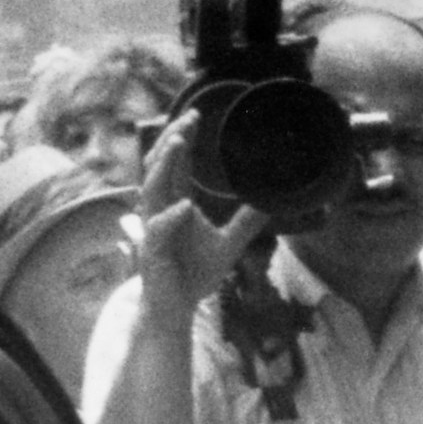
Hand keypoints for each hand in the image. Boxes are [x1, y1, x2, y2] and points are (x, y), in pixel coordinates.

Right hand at [130, 124, 271, 313]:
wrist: (175, 309)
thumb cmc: (194, 274)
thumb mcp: (229, 245)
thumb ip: (246, 222)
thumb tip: (270, 203)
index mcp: (174, 202)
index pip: (174, 162)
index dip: (181, 137)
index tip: (195, 114)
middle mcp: (159, 210)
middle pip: (157, 165)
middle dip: (171, 140)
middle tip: (188, 120)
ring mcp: (152, 229)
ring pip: (151, 189)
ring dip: (165, 165)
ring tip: (180, 144)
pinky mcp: (151, 251)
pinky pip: (158, 230)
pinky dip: (171, 217)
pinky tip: (185, 206)